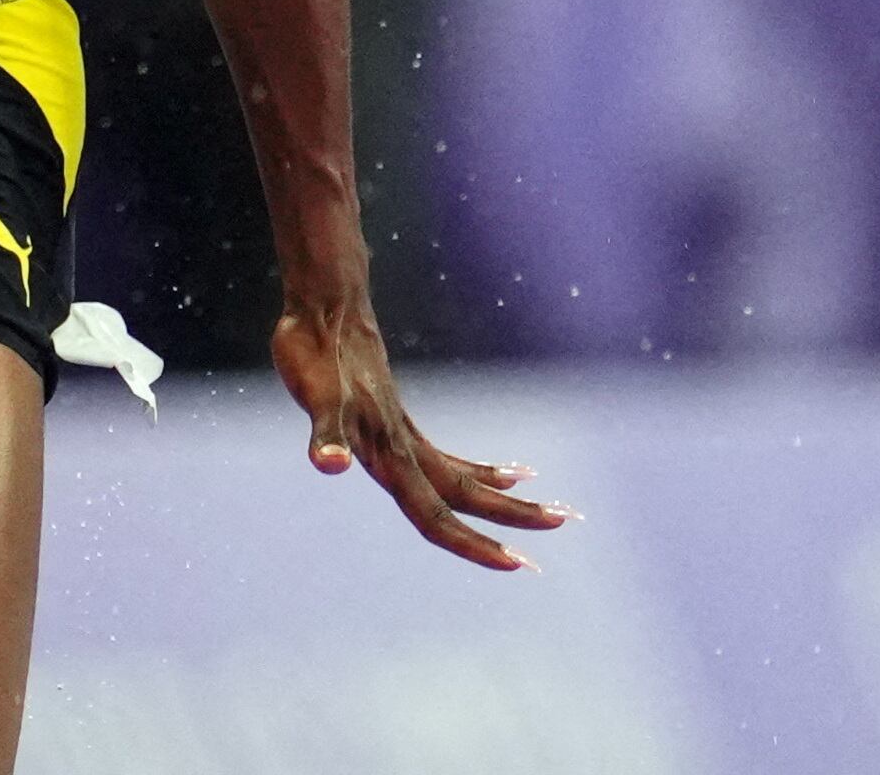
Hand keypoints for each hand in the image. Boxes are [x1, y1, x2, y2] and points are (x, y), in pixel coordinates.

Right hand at [272, 302, 567, 570]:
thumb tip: (330, 464)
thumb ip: (325, 431)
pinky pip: (449, 462)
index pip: (434, 516)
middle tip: (565, 522)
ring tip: (552, 511)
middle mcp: (395, 459)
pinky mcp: (397, 426)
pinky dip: (484, 471)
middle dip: (511, 519)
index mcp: (385, 460)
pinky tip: (511, 474)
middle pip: (459, 504)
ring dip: (506, 503)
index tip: (516, 561)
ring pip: (460, 486)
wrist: (314, 318)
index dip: (472, 543)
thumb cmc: (314, 355)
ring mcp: (397, 444)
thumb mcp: (320, 395)